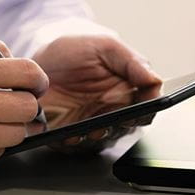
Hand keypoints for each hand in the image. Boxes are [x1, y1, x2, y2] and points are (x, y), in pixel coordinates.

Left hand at [33, 35, 161, 152]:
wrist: (39, 61)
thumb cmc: (73, 50)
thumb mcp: (104, 46)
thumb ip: (132, 62)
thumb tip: (155, 80)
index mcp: (128, 89)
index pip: (148, 106)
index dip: (147, 109)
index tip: (141, 106)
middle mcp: (114, 109)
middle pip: (129, 127)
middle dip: (122, 125)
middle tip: (115, 120)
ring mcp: (93, 123)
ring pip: (106, 139)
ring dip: (99, 137)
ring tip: (91, 129)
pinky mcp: (72, 133)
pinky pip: (78, 147)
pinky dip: (75, 143)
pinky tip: (70, 134)